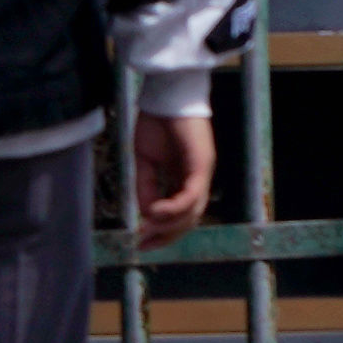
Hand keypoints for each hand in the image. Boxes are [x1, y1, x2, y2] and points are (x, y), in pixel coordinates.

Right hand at [129, 111, 212, 244]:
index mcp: (184, 178)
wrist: (165, 96)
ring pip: (193, 210)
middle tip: (143, 246)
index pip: (181, 214)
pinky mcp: (201, 162)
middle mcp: (197, 177)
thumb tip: (147, 214)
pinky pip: (192, 193)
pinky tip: (155, 213)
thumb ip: (147, 187)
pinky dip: (175, 208)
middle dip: (167, 235)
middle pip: (190, 218)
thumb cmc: (156, 124)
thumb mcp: (145, 162)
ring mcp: (202, 170)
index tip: (141, 242)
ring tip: (147, 231)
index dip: (162, 231)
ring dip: (169, 225)